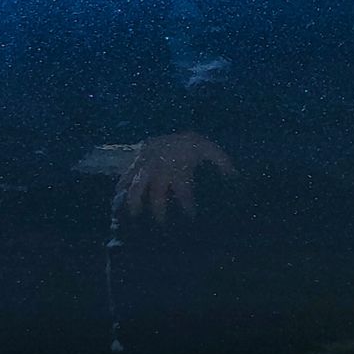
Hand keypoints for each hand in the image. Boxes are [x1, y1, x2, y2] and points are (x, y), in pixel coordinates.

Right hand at [118, 131, 234, 224]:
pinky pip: (126, 174)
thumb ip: (222, 163)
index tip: (191, 219)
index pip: (184, 193)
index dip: (188, 207)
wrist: (174, 128)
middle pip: (158, 194)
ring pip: (137, 185)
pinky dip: (121, 185)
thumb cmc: (192, 144)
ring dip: (134, 202)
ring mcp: (147, 165)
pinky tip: (117, 197)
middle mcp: (161, 169)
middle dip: (158, 211)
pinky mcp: (137, 161)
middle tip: (160, 226)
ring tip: (132, 216)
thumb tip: (235, 177)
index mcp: (179, 168)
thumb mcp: (209, 150)